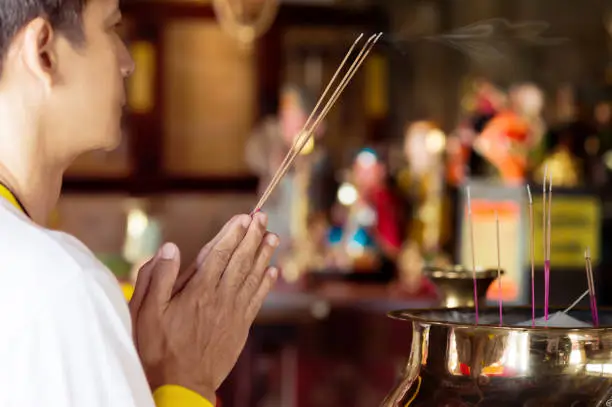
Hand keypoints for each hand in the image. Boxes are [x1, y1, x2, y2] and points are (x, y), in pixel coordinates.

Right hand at [129, 212, 278, 400]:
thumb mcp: (145, 312)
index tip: (243, 216)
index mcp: (197, 290)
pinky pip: (257, 300)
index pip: (219, 254)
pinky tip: (272, 271)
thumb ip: (157, 278)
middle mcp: (220, 297)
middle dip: (252, 236)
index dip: (232, 233)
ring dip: (264, 255)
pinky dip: (265, 284)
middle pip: (240, 260)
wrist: (181, 385)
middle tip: (262, 217)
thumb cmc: (158, 348)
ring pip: (252, 277)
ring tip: (273, 237)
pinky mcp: (240, 327)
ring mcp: (233, 313)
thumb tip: (170, 248)